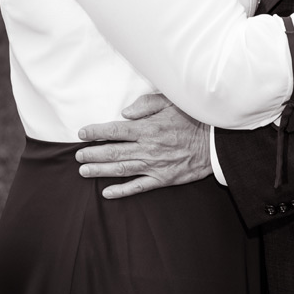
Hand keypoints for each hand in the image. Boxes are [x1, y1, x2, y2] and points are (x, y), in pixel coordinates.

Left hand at [76, 94, 211, 197]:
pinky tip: (107, 192)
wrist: (215, 142)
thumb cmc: (193, 119)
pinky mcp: (162, 179)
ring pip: (121, 170)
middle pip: (113, 152)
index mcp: (148, 128)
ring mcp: (154, 166)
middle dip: (92, 153)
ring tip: (84, 170)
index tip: (82, 133)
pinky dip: (121, 191)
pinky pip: (138, 187)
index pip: (115, 130)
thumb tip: (124, 113)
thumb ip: (146, 105)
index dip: (95, 132)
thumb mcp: (171, 102)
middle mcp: (147, 148)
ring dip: (100, 171)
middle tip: (77, 155)